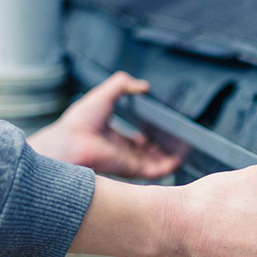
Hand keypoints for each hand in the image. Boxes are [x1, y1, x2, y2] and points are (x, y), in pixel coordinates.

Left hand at [28, 72, 181, 178]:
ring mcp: (128, 162)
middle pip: (149, 152)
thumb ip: (122, 85)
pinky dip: (171, 164)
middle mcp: (122, 152)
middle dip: (164, 147)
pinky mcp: (134, 170)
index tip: (162, 128)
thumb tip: (142, 85)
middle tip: (178, 138)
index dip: (150, 134)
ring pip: (156, 162)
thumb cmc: (80, 121)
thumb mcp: (104, 94)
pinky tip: (181, 156)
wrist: (71, 142)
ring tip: (186, 146)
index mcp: (113, 137)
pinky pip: (158, 171)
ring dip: (171, 155)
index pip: (136, 140)